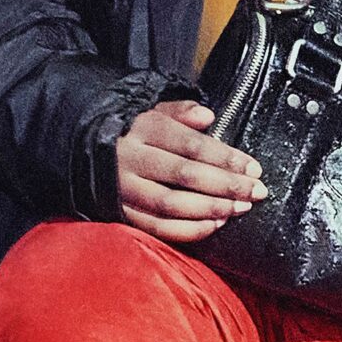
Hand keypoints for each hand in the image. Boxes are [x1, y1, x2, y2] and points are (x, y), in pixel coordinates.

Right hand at [115, 99, 264, 242]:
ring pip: (172, 204)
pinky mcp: (121, 212)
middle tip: (255, 192)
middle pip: (186, 175)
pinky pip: (158, 227)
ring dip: (211, 208)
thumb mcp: (154, 112)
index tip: (253, 169)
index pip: (191, 145)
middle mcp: (131, 159)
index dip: (226, 159)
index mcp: (142, 129)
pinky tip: (214, 225)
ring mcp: (124, 189)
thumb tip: (208, 116)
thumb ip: (181, 111)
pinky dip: (188, 229)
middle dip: (227, 185)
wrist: (86, 152)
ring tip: (239, 208)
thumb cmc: (133, 133)